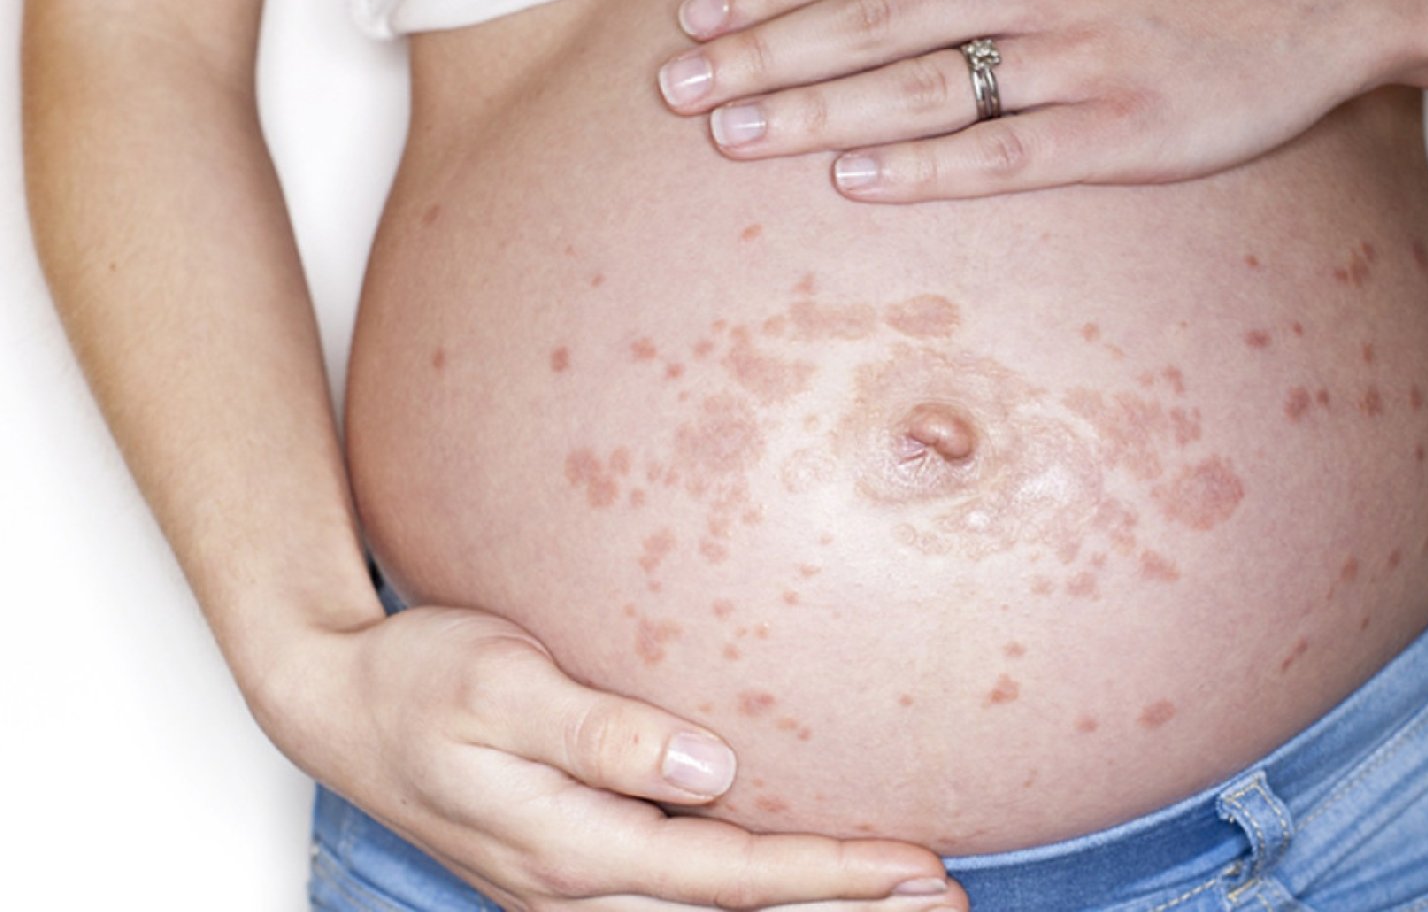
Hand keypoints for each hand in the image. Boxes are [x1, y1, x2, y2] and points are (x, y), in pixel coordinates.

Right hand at [265, 606, 962, 909]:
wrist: (336, 703)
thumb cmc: (417, 679)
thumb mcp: (498, 683)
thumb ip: (599, 728)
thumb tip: (707, 765)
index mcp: (571, 847)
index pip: (732, 876)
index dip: (833, 876)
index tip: (919, 863)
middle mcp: (578, 887)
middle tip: (949, 902)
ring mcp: (572, 888)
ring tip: (903, 903)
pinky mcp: (571, 868)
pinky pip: (681, 903)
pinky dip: (750, 902)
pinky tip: (795, 884)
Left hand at [658, 0, 1427, 199]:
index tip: (697, 17)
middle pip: (868, 20)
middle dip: (761, 55)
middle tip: (675, 90)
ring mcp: (1081, 55)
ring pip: (918, 89)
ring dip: (814, 113)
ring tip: (730, 136)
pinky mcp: (1124, 132)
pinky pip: (1001, 156)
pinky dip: (922, 169)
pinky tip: (851, 180)